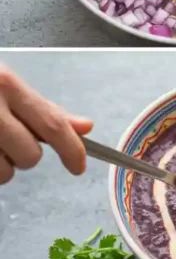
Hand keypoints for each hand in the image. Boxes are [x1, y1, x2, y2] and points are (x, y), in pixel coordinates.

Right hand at [0, 65, 92, 183]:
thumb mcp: (4, 84)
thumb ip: (42, 109)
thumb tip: (85, 127)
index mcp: (5, 85)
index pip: (52, 124)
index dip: (73, 150)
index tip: (79, 167)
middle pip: (30, 156)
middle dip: (23, 155)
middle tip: (5, 140)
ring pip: (3, 174)